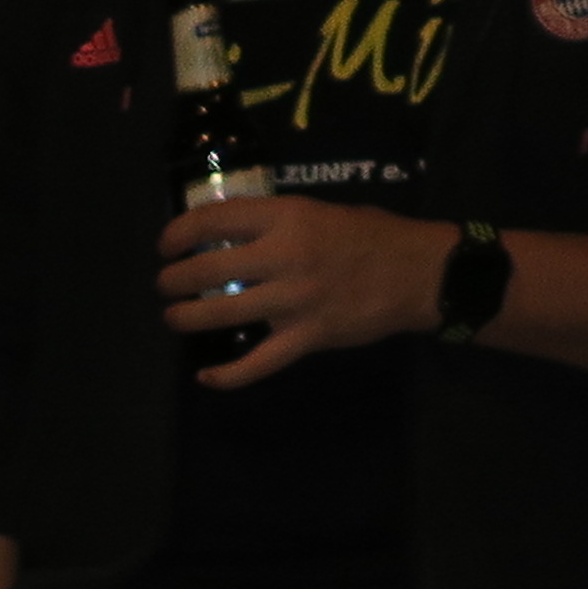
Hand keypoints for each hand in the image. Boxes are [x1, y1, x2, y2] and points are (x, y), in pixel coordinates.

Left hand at [160, 196, 446, 386]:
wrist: (422, 272)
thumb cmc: (372, 236)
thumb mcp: (322, 211)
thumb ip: (278, 222)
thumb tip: (229, 233)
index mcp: (288, 218)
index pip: (214, 219)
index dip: (178, 233)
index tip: (166, 247)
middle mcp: (285, 256)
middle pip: (207, 269)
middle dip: (174, 280)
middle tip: (167, 285)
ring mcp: (294, 300)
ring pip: (220, 313)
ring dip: (186, 318)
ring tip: (174, 317)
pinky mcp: (307, 337)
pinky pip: (257, 363)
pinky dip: (227, 375)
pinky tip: (207, 377)